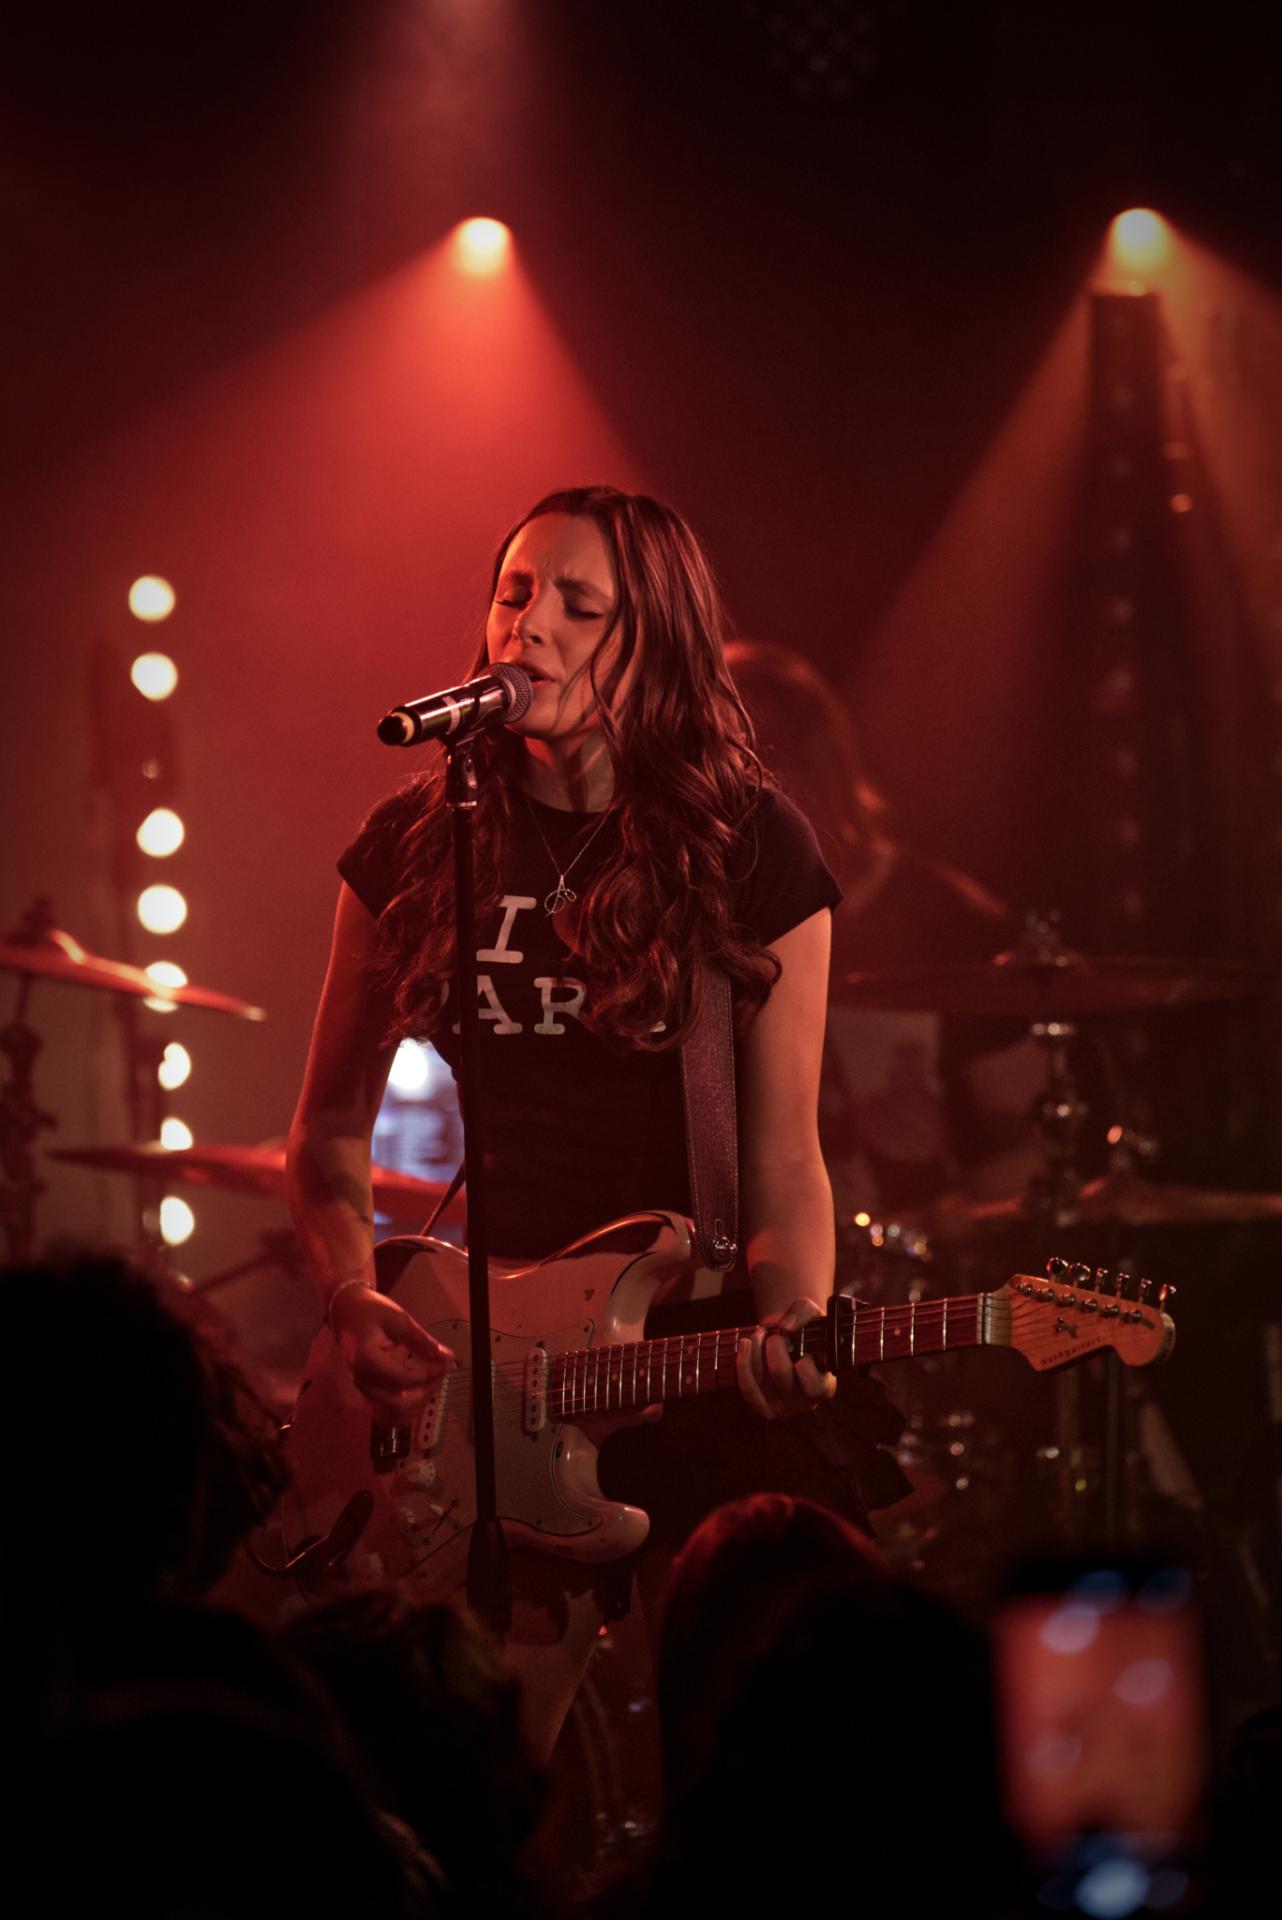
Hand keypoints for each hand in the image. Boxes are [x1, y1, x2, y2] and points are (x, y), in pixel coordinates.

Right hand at [329, 1284, 455, 1426]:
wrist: (348, 1314)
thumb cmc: (371, 1312)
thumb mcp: (399, 1319)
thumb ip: (422, 1340)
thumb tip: (446, 1357)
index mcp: (366, 1360)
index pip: (401, 1379)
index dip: (427, 1375)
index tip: (444, 1364)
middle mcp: (362, 1381)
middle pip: (397, 1405)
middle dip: (425, 1392)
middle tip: (441, 1373)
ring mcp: (364, 1390)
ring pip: (394, 1415)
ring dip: (418, 1404)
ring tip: (432, 1382)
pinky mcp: (370, 1394)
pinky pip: (389, 1415)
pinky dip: (408, 1410)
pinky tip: (420, 1392)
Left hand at [736, 1297, 835, 1420]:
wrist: (792, 1341)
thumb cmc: (807, 1330)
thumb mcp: (812, 1314)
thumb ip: (803, 1312)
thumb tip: (786, 1327)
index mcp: (825, 1385)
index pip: (815, 1383)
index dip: (804, 1360)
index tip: (801, 1342)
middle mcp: (806, 1401)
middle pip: (780, 1373)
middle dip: (775, 1344)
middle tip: (778, 1334)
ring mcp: (785, 1406)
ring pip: (760, 1377)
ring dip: (755, 1348)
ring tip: (761, 1333)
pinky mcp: (765, 1406)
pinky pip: (748, 1388)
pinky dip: (743, 1363)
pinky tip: (746, 1344)